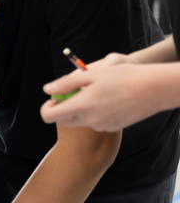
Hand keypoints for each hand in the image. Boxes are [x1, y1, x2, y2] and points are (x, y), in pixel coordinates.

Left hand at [41, 55, 164, 130]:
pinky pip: (95, 122)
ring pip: (80, 121)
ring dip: (80, 109)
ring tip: (96, 93)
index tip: (54, 98)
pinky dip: (95, 113)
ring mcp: (100, 126)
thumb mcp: (92, 74)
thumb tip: (48, 90)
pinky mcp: (111, 128)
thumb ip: (67, 83)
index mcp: (80, 105)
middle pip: (63, 119)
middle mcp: (88, 119)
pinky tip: (109, 100)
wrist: (155, 89)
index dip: (47, 107)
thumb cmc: (124, 77)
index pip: (49, 116)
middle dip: (63, 107)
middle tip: (74, 92)